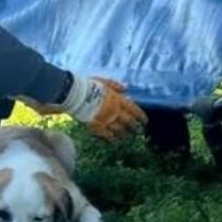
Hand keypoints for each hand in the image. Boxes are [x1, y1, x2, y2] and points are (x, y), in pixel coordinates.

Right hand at [20, 76, 146, 139]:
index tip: (145, 121)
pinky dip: (111, 138)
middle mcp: (115, 111)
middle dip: (135, 127)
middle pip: (129, 122)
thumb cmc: (89, 85)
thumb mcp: (104, 81)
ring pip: (119, 130)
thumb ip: (115, 85)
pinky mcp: (97, 126)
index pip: (134, 110)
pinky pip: (106, 135)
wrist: (76, 94)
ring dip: (125, 134)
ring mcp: (106, 120)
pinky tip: (114, 141)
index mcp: (118, 100)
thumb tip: (126, 88)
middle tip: (139, 131)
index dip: (140, 116)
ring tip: (127, 136)